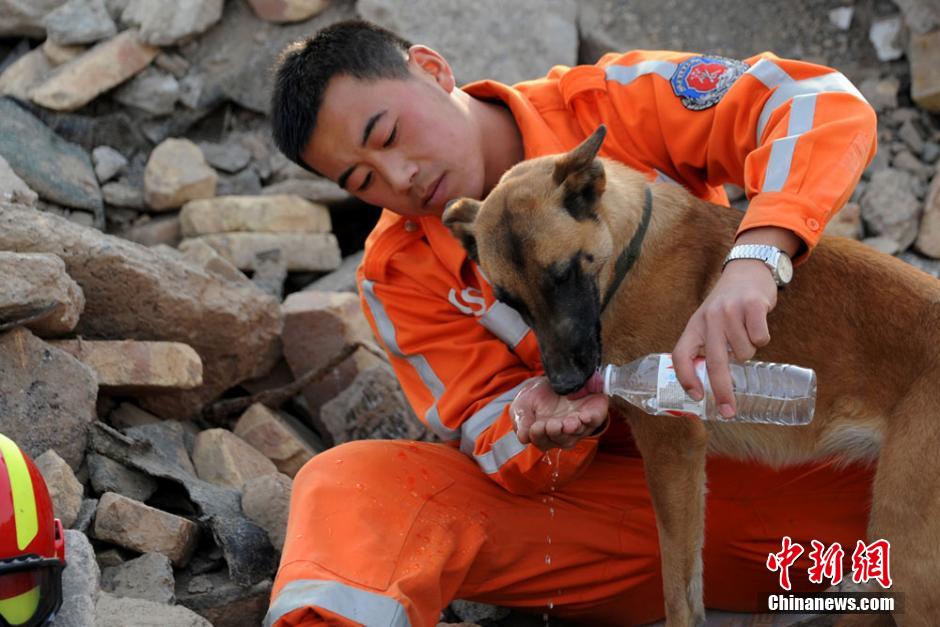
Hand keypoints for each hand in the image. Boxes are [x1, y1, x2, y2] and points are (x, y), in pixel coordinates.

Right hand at [510, 377, 607, 450]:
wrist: (557, 377)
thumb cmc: (539, 395)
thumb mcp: (523, 403)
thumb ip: (522, 420)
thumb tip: (523, 437)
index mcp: (543, 434)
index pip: (541, 440)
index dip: (538, 434)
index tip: (536, 426)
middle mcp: (562, 434)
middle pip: (560, 439)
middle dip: (556, 432)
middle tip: (553, 424)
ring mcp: (579, 426)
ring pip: (577, 432)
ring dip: (573, 428)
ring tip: (569, 423)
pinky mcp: (593, 416)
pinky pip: (594, 421)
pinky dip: (590, 419)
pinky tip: (585, 416)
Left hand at [671, 259, 776, 416]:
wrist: (746, 270)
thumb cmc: (727, 306)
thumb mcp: (707, 322)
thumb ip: (705, 347)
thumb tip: (709, 387)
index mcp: (694, 326)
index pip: (680, 355)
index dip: (686, 378)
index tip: (696, 397)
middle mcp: (709, 319)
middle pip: (714, 363)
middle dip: (722, 391)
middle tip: (729, 411)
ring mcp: (731, 312)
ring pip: (744, 353)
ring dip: (749, 351)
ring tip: (745, 332)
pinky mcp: (752, 306)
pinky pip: (761, 338)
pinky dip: (763, 338)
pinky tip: (758, 324)